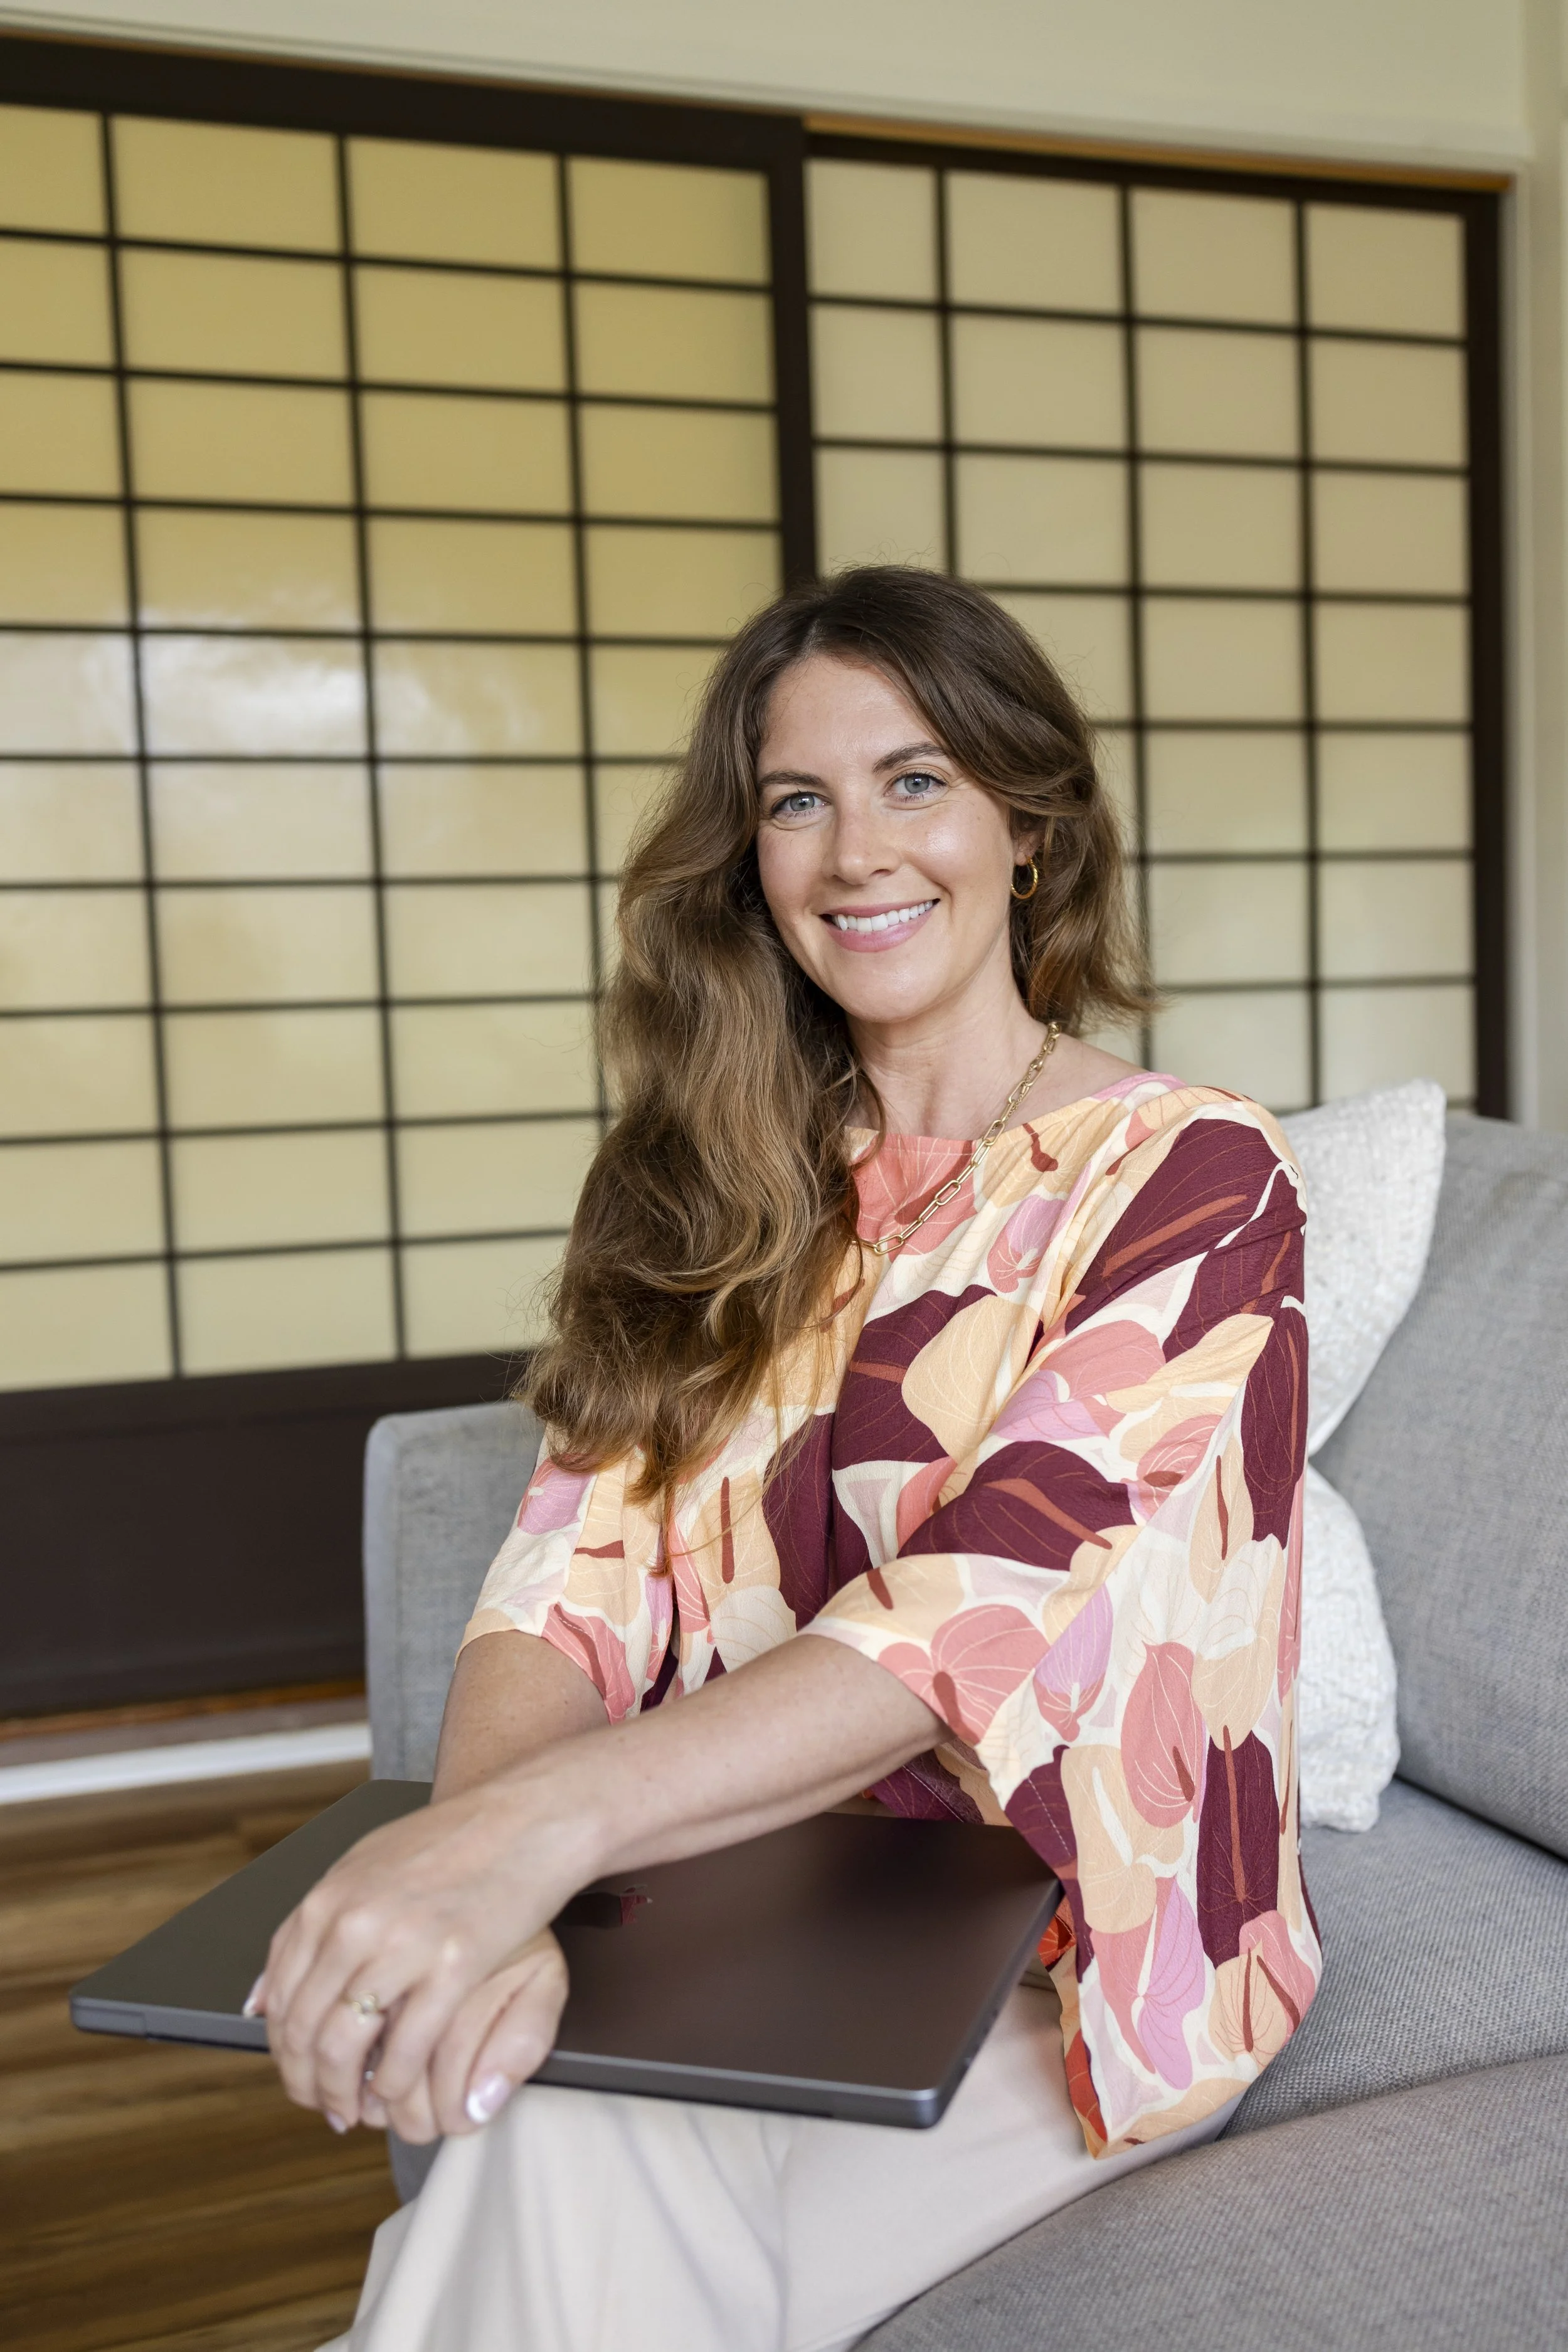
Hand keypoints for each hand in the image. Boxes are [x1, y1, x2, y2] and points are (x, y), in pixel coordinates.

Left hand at [252, 1777, 584, 2140]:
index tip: (297, 2073)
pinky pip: (406, 2049)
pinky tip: (399, 2091)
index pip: (279, 1996)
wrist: (522, 1819)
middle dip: (307, 2082)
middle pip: (304, 2029)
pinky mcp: (453, 1967)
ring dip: (343, 2093)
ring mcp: (403, 1946)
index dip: (282, 2050)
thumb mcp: (363, 1868)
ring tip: (354, 2110)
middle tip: (324, 2106)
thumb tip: (261, 1996)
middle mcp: (354, 1923)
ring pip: (343, 2047)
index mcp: (328, 1900)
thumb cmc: (450, 1842)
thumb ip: (313, 1928)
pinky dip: (395, 2083)